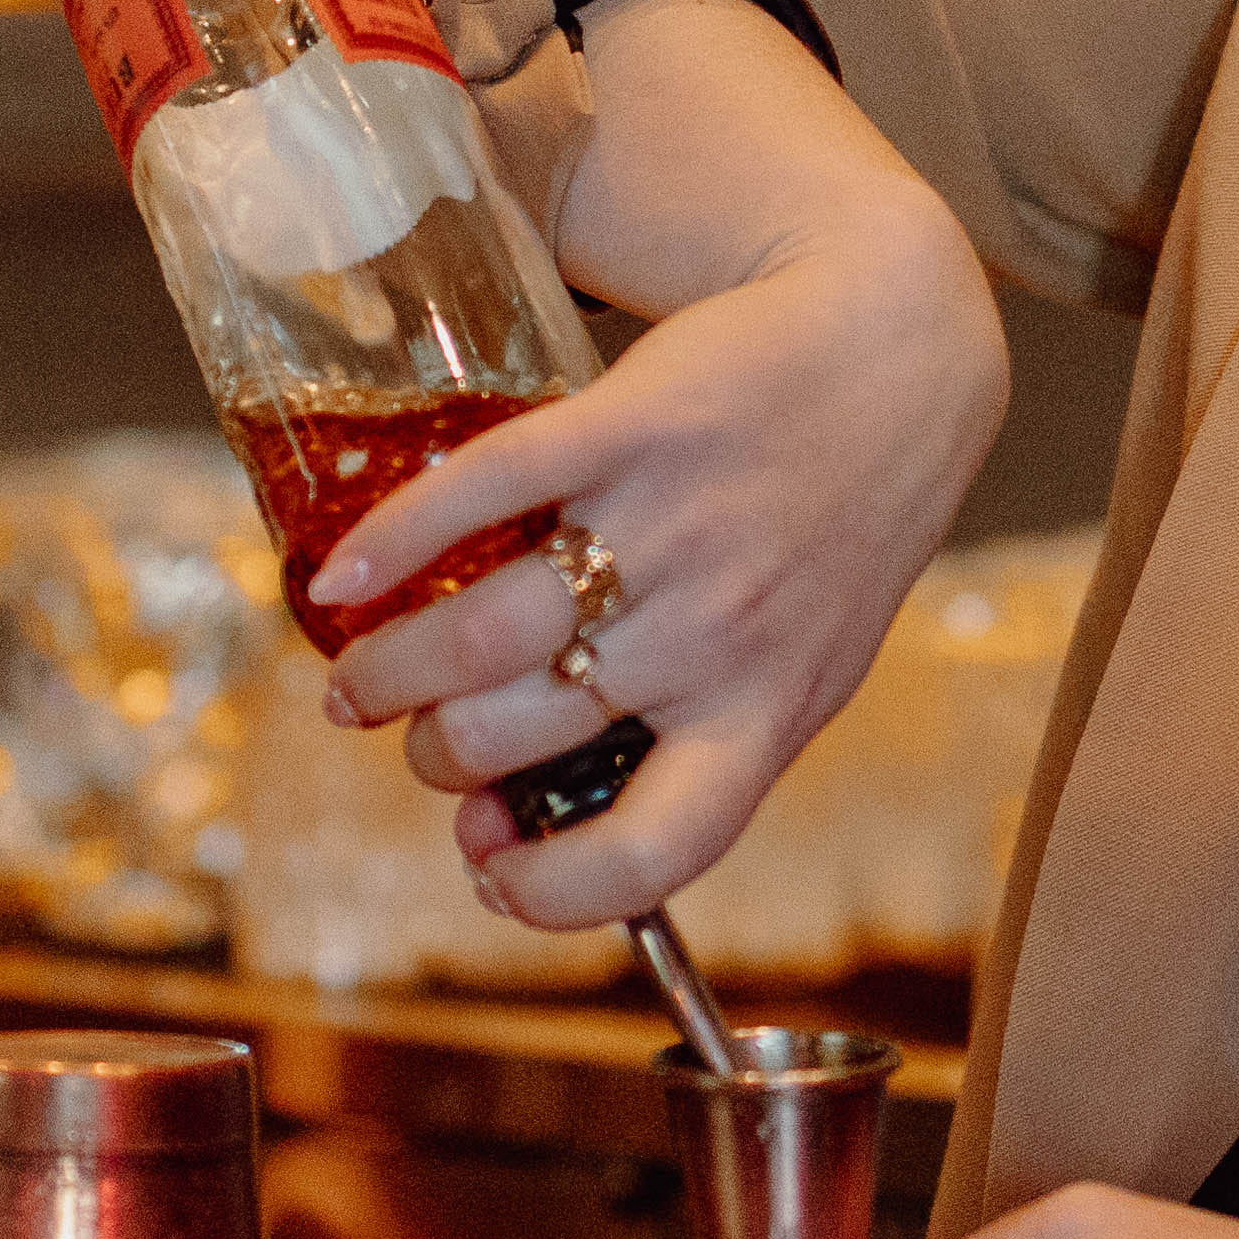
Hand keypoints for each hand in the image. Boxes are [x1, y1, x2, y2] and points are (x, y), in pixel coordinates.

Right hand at [300, 187, 1001, 933]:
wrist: (895, 348)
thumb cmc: (836, 524)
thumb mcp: (804, 660)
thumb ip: (697, 740)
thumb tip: (525, 823)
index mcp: (763, 711)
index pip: (654, 850)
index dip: (553, 890)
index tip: (490, 876)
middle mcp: (714, 634)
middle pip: (516, 734)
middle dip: (436, 757)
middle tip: (416, 738)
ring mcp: (668, 528)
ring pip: (482, 636)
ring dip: (389, 674)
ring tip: (358, 679)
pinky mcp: (627, 425)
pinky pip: (482, 492)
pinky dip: (391, 541)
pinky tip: (343, 575)